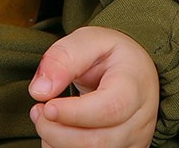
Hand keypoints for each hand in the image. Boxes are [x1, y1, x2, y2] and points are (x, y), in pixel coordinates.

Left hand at [29, 25, 159, 147]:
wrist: (134, 73)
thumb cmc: (111, 56)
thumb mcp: (89, 40)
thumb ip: (63, 58)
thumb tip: (39, 91)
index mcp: (135, 85)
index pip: (109, 109)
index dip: (74, 114)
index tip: (47, 106)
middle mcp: (140, 119)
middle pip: (97, 141)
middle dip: (57, 132)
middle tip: (38, 111)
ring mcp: (135, 141)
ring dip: (58, 142)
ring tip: (46, 119)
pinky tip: (59, 132)